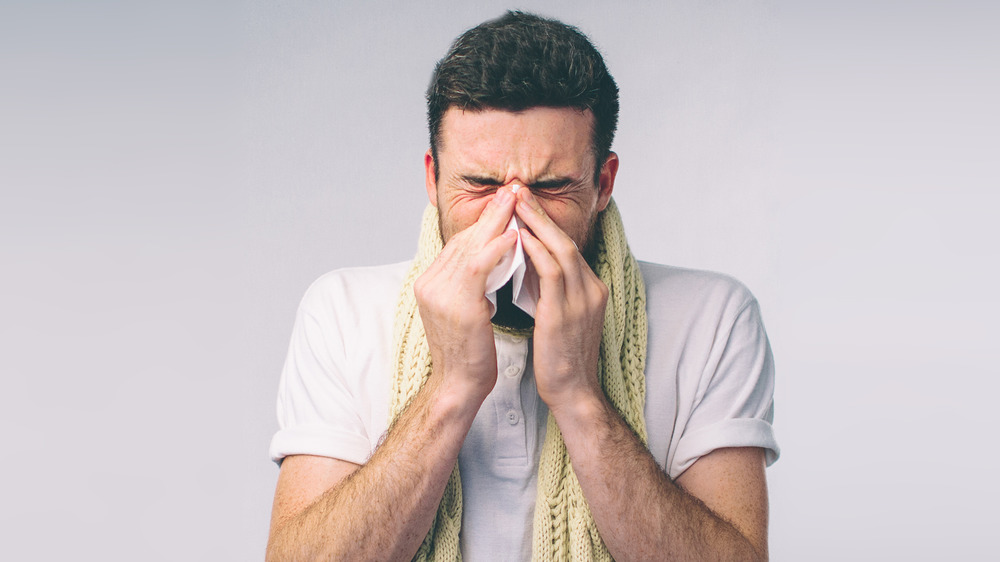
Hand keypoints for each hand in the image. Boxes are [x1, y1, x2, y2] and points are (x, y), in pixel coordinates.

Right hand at [414, 188, 518, 401]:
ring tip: (516, 202)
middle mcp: (429, 284)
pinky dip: (496, 248)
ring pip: (471, 248)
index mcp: (429, 283)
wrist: (460, 385)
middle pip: (464, 240)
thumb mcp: (465, 309)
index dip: (483, 223)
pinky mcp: (458, 305)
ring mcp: (440, 294)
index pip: (459, 244)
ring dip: (496, 222)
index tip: (504, 203)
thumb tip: (491, 256)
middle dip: (490, 214)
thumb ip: (471, 282)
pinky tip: (514, 235)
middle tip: (512, 190)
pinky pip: (478, 268)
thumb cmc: (469, 351)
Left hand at [514, 189, 607, 413]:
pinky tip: (518, 237)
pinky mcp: (566, 313)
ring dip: (536, 224)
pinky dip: (535, 251)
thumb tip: (524, 264)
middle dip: (540, 213)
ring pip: (560, 249)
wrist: (573, 393)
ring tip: (514, 203)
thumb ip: (546, 289)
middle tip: (517, 189)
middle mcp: (591, 289)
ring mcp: (582, 300)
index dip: (544, 223)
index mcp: (590, 289)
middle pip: (566, 239)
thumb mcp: (556, 316)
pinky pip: (552, 272)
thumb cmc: (559, 358)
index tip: (522, 202)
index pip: (566, 247)